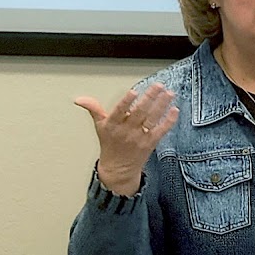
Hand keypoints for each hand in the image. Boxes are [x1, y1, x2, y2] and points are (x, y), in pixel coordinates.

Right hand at [76, 82, 178, 197]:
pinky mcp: (150, 143)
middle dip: (150, 98)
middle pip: (140, 112)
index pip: (120, 111)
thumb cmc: (110, 144)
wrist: (118, 169)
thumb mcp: (99, 126)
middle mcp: (126, 131)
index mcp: (113, 125)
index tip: (134, 91)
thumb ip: (93, 109)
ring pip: (152, 119)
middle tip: (158, 86)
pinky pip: (161, 131)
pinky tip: (174, 110)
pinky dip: (168, 121)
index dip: (127, 102)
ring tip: (169, 93)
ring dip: (162, 105)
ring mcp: (139, 137)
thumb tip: (80, 99)